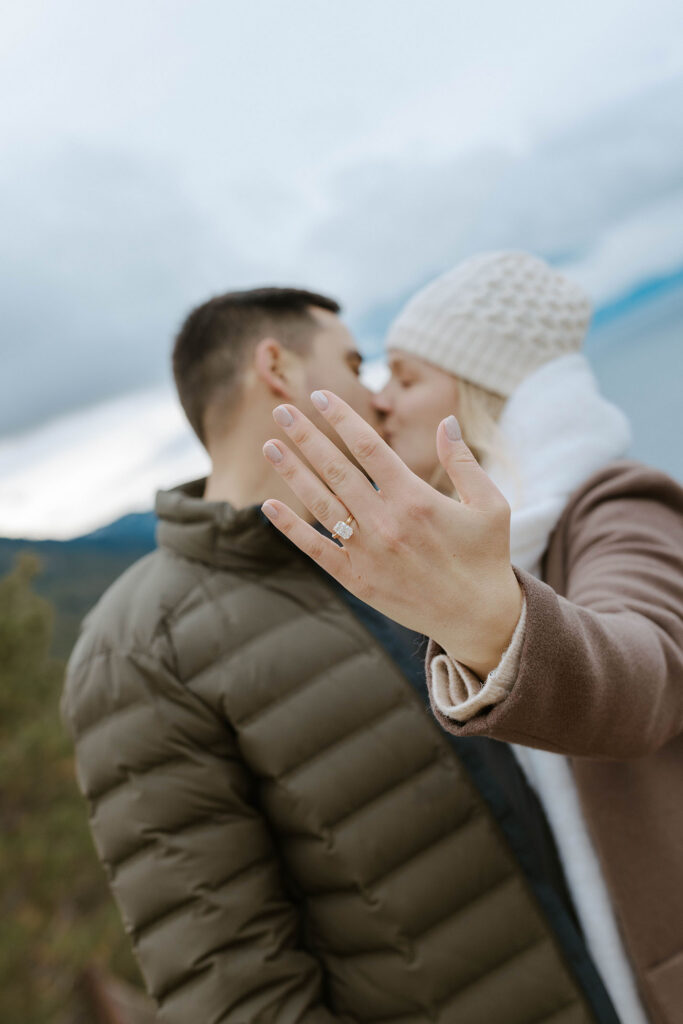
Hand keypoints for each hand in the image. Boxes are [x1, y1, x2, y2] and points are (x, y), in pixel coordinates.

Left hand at [261, 390, 522, 676]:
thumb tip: (446, 422)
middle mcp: (387, 522)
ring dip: (293, 473)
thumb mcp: (491, 504)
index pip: (369, 448)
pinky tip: (270, 506)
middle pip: (337, 469)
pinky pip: (317, 549)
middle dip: (306, 436)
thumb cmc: (486, 557)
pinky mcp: (357, 580)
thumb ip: (463, 461)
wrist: (478, 619)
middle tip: (282, 411)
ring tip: (270, 446)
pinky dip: (291, 529)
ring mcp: (368, 552)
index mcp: (416, 499)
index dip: (341, 419)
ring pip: (321, 504)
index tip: (319, 396)